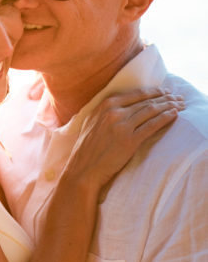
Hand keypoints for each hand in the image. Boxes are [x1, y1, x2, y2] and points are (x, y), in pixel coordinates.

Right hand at [67, 88, 182, 189]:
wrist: (83, 169)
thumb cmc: (87, 149)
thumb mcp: (91, 122)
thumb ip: (105, 111)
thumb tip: (121, 105)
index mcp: (105, 105)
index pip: (136, 94)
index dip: (154, 92)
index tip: (164, 92)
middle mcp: (114, 112)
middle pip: (146, 101)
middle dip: (165, 98)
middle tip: (178, 98)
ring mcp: (122, 126)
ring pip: (151, 111)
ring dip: (169, 106)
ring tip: (179, 105)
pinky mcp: (130, 140)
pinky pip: (152, 125)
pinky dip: (166, 118)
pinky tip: (174, 115)